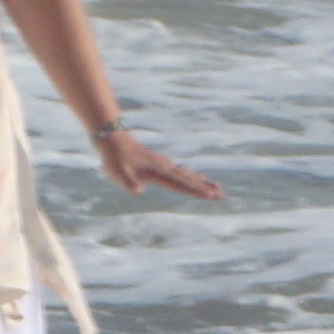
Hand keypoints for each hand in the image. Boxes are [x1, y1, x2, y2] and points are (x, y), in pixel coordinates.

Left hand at [96, 128, 223, 200]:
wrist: (112, 138)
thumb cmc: (114, 158)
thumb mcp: (117, 172)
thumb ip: (128, 182)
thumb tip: (138, 191)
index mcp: (157, 172)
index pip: (180, 184)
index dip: (196, 191)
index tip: (211, 196)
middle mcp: (164, 167)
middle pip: (189, 179)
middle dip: (205, 188)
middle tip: (221, 195)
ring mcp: (163, 163)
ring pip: (187, 174)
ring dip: (201, 181)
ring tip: (215, 187)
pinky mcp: (159, 162)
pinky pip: (180, 171)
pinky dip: (190, 176)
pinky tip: (192, 177)